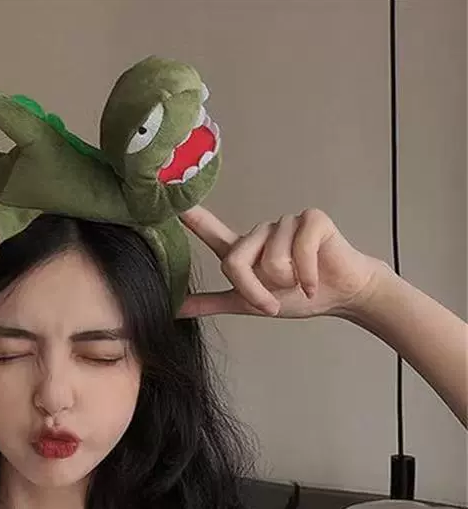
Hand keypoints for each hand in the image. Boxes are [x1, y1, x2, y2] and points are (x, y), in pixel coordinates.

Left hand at [177, 206, 392, 318]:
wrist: (340, 295)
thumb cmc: (296, 295)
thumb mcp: (247, 304)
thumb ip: (211, 302)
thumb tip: (174, 309)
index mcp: (242, 249)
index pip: (208, 229)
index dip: (189, 215)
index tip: (168, 199)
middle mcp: (259, 232)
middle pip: (235, 262)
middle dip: (255, 291)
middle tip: (275, 301)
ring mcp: (284, 222)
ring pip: (270, 261)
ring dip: (287, 283)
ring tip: (300, 282)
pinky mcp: (310, 220)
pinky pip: (298, 254)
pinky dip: (307, 277)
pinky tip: (314, 281)